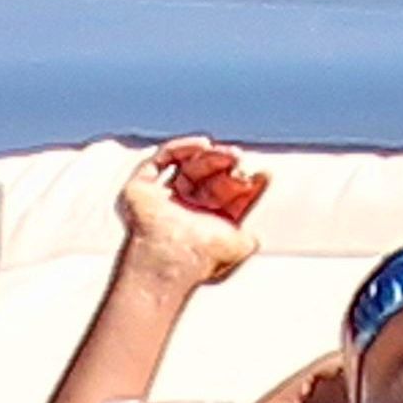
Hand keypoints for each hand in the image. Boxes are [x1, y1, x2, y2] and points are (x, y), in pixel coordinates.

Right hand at [119, 136, 269, 284]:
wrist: (172, 259)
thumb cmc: (205, 258)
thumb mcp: (241, 245)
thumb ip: (252, 234)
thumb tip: (257, 229)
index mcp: (203, 227)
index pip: (226, 197)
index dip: (245, 183)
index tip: (263, 173)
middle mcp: (182, 213)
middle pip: (208, 179)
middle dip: (227, 167)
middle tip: (241, 158)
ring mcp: (161, 200)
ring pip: (188, 167)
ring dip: (210, 157)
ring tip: (230, 153)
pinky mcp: (140, 188)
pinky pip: (160, 160)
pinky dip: (181, 148)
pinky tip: (203, 144)